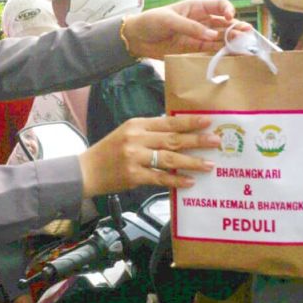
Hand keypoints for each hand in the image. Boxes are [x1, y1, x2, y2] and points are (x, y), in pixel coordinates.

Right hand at [78, 114, 217, 197]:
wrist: (87, 171)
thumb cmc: (109, 151)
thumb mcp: (127, 133)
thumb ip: (150, 132)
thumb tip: (177, 132)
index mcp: (136, 125)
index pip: (168, 122)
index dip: (189, 122)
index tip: (208, 121)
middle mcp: (136, 139)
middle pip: (172, 139)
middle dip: (196, 140)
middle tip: (216, 142)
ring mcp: (134, 158)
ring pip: (169, 159)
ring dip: (191, 162)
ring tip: (209, 164)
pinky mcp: (133, 176)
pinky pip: (160, 178)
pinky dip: (176, 180)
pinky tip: (189, 181)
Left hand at [120, 0, 240, 58]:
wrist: (137, 38)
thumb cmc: (151, 22)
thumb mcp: (169, 20)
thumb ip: (190, 27)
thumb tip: (211, 36)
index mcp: (196, 7)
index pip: (219, 5)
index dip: (227, 9)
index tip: (229, 17)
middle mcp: (202, 20)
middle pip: (224, 23)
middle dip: (236, 27)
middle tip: (246, 34)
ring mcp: (199, 35)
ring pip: (221, 37)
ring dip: (233, 41)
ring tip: (245, 46)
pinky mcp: (194, 49)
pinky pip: (211, 50)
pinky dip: (222, 52)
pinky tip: (232, 55)